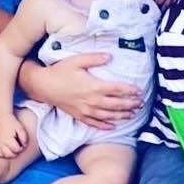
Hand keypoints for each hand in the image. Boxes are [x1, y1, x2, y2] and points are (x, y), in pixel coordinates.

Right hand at [0, 116, 28, 158]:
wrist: (1, 116)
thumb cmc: (12, 122)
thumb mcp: (20, 128)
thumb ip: (24, 137)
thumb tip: (24, 145)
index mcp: (9, 140)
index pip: (16, 150)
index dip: (21, 148)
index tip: (21, 144)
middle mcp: (1, 143)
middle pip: (8, 155)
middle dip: (14, 153)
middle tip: (16, 147)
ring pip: (1, 155)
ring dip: (6, 154)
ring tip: (10, 149)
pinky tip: (1, 149)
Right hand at [25, 51, 141, 130]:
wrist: (42, 85)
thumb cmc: (60, 71)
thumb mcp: (77, 60)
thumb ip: (95, 58)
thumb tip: (109, 56)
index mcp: (94, 86)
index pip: (117, 89)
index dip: (130, 91)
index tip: (139, 91)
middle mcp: (92, 101)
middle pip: (116, 105)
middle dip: (130, 105)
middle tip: (141, 104)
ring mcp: (86, 110)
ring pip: (108, 116)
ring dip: (122, 116)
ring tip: (132, 115)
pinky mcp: (79, 116)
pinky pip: (95, 124)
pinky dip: (105, 126)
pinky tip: (113, 127)